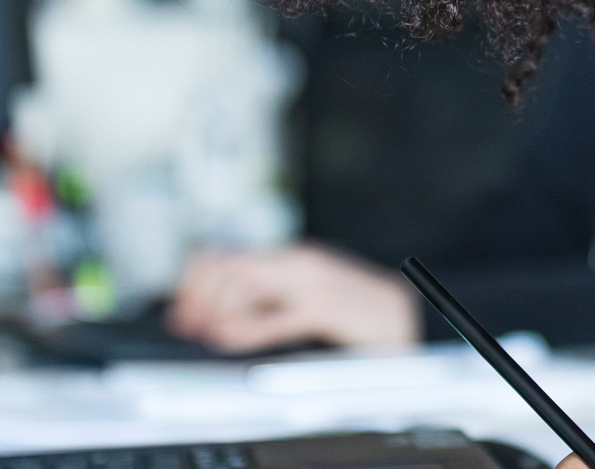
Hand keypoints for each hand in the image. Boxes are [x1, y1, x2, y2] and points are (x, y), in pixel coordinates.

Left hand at [162, 242, 421, 352]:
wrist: (413, 312)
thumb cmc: (360, 313)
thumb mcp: (306, 303)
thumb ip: (270, 304)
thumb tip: (222, 320)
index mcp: (290, 259)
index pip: (226, 255)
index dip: (194, 280)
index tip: (181, 309)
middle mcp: (296, 263)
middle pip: (226, 265)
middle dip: (196, 295)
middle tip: (183, 323)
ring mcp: (310, 282)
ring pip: (243, 284)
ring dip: (214, 311)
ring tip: (203, 332)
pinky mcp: (325, 307)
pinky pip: (273, 317)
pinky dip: (243, 329)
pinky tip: (227, 339)